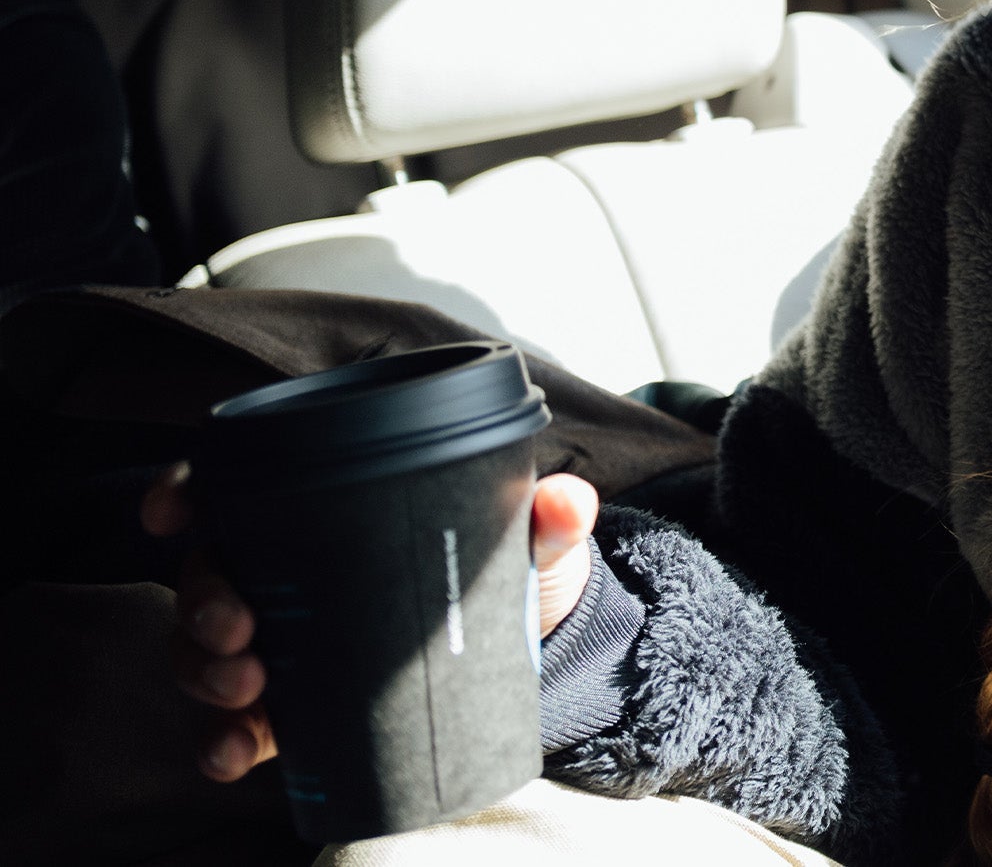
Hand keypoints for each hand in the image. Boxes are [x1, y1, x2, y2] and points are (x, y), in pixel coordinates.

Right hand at [141, 464, 600, 781]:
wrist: (529, 654)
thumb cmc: (504, 573)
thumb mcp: (526, 542)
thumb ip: (547, 519)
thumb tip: (568, 503)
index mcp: (320, 514)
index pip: (232, 488)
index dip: (186, 491)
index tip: (173, 511)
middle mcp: (282, 573)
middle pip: (207, 574)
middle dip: (202, 602)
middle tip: (237, 629)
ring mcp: (279, 642)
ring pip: (203, 651)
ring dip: (204, 672)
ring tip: (246, 688)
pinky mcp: (290, 705)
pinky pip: (233, 724)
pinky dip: (222, 741)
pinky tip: (234, 753)